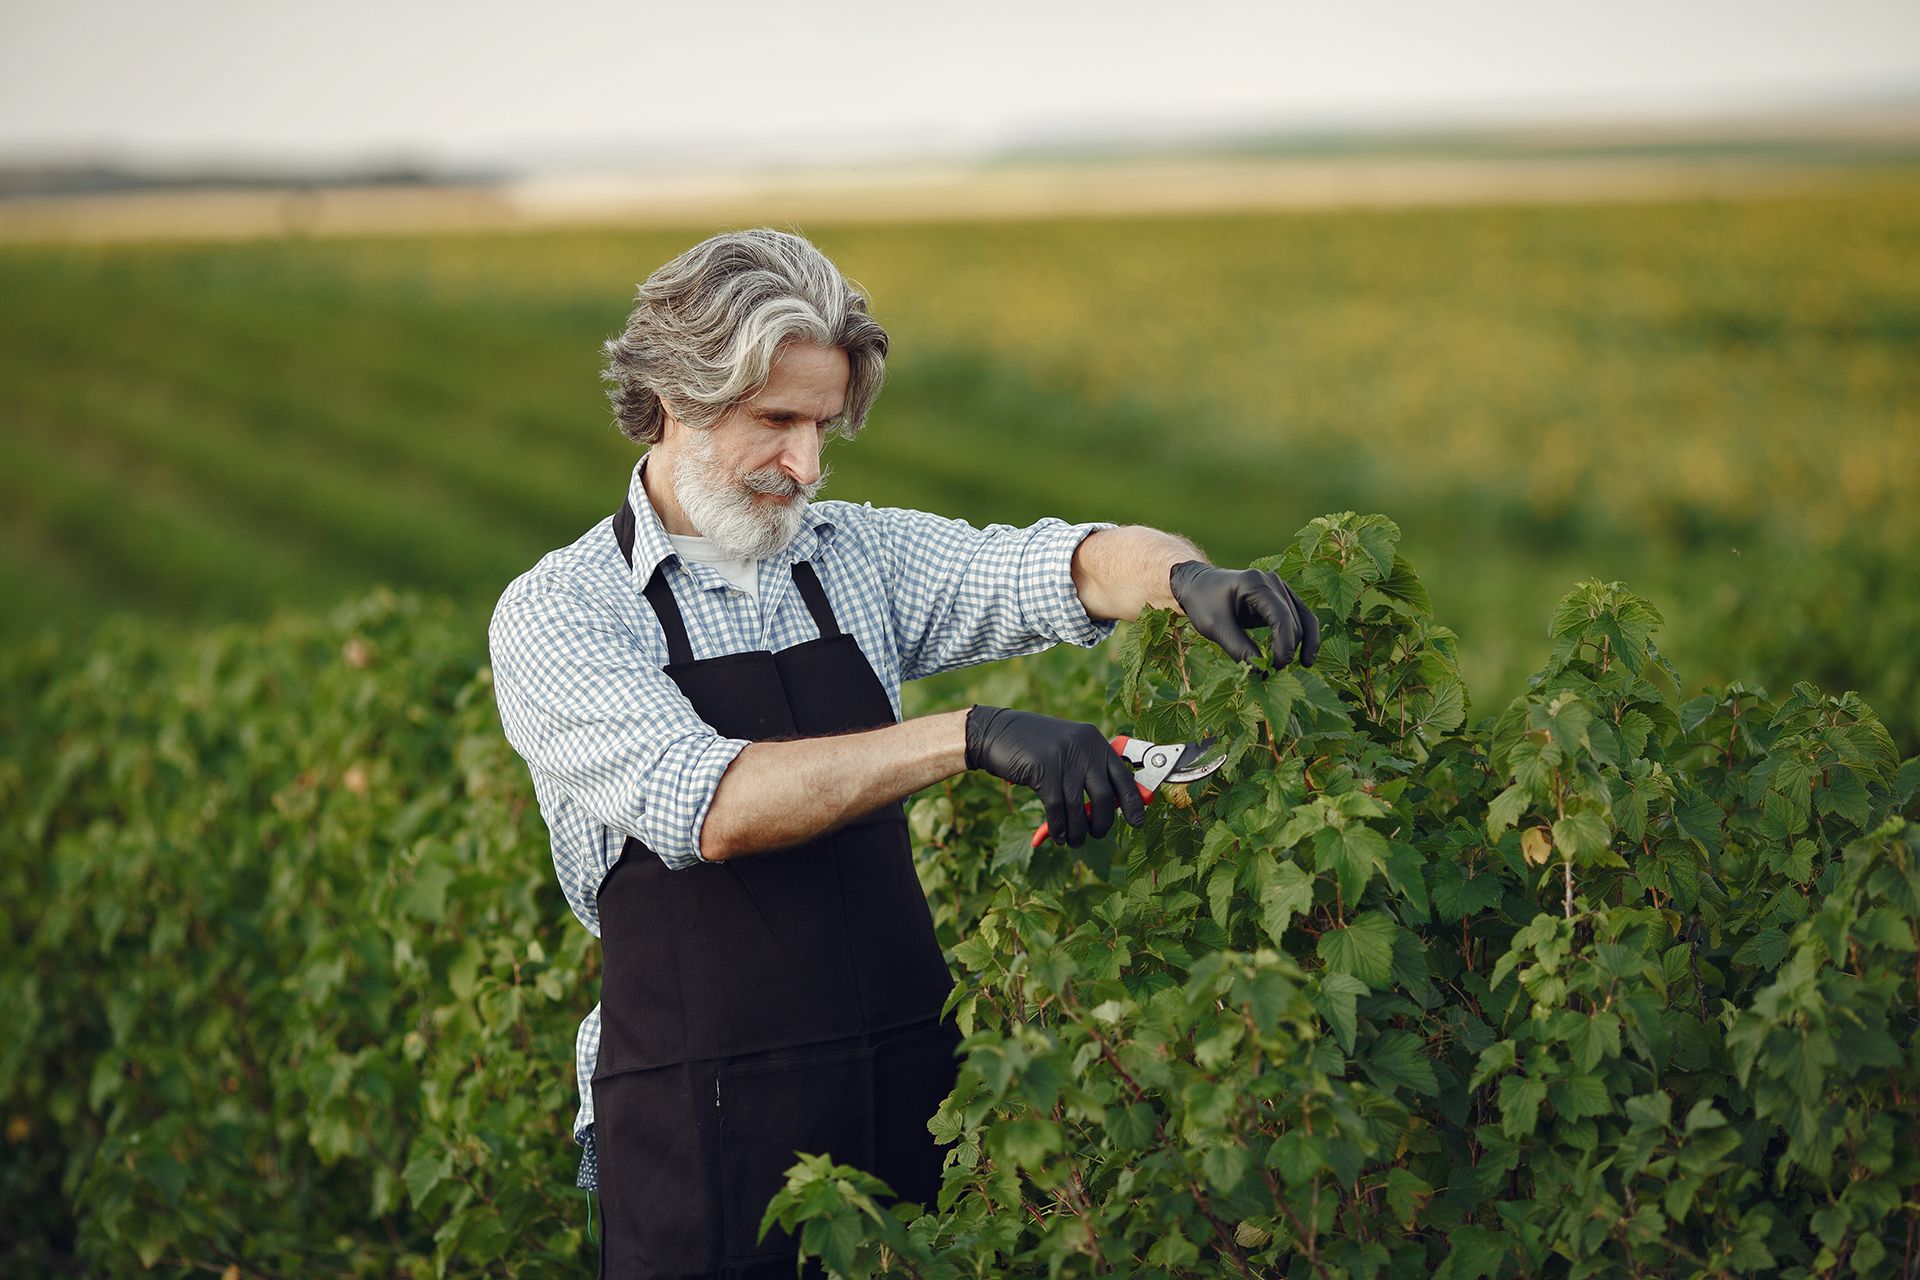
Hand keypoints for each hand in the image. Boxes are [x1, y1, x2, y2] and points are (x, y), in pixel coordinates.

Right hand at [965, 706, 1148, 846]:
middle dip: (1101, 823)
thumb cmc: (1033, 748)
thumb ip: (1088, 771)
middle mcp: (1083, 745)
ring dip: (1077, 831)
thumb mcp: (1066, 750)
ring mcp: (1063, 756)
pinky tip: (1058, 836)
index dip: (1132, 802)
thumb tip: (1111, 806)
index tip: (1138, 822)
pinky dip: (1059, 827)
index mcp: (1094, 740)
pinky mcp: (1043, 768)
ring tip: (1073, 842)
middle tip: (1095, 834)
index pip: (1123, 775)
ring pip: (1078, 806)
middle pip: (1104, 796)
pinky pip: (1056, 807)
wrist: (994, 733)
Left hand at [1168, 561, 1320, 671]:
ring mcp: (1280, 587)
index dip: (1284, 643)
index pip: (1280, 615)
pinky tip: (1306, 658)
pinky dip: (1304, 637)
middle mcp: (1272, 581)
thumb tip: (1261, 673)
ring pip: (1303, 620)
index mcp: (1254, 582)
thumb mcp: (1214, 627)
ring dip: (1300, 645)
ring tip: (1294, 667)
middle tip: (1273, 672)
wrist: (1199, 585)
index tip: (1277, 667)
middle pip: (1294, 620)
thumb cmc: (1203, 603)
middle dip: (1288, 648)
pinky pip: (1301, 618)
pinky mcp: (1282, 597)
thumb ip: (1238, 648)